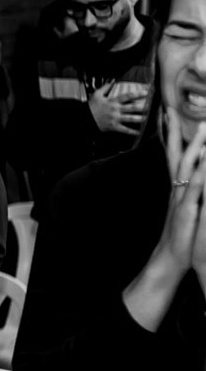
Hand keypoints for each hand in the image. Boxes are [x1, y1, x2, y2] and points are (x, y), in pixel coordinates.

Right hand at [88, 82, 147, 134]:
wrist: (85, 119)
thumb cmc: (90, 107)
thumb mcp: (96, 95)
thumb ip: (105, 87)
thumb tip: (111, 82)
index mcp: (112, 101)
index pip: (127, 96)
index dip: (137, 94)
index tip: (145, 93)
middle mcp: (116, 110)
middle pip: (132, 107)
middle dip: (142, 107)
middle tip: (151, 106)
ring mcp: (115, 118)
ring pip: (130, 118)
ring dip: (140, 119)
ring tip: (147, 118)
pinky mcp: (114, 126)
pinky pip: (125, 130)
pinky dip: (132, 132)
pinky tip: (139, 132)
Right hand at [157, 113, 205, 276]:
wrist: (169, 259)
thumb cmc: (181, 237)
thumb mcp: (187, 211)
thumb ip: (191, 194)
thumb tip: (195, 179)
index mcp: (177, 188)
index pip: (174, 156)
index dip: (172, 136)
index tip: (169, 115)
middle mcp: (177, 189)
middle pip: (176, 154)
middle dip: (177, 132)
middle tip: (174, 110)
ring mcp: (181, 198)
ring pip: (188, 166)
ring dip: (196, 146)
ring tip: (203, 127)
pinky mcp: (187, 209)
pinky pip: (196, 186)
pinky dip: (201, 171)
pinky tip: (205, 157)